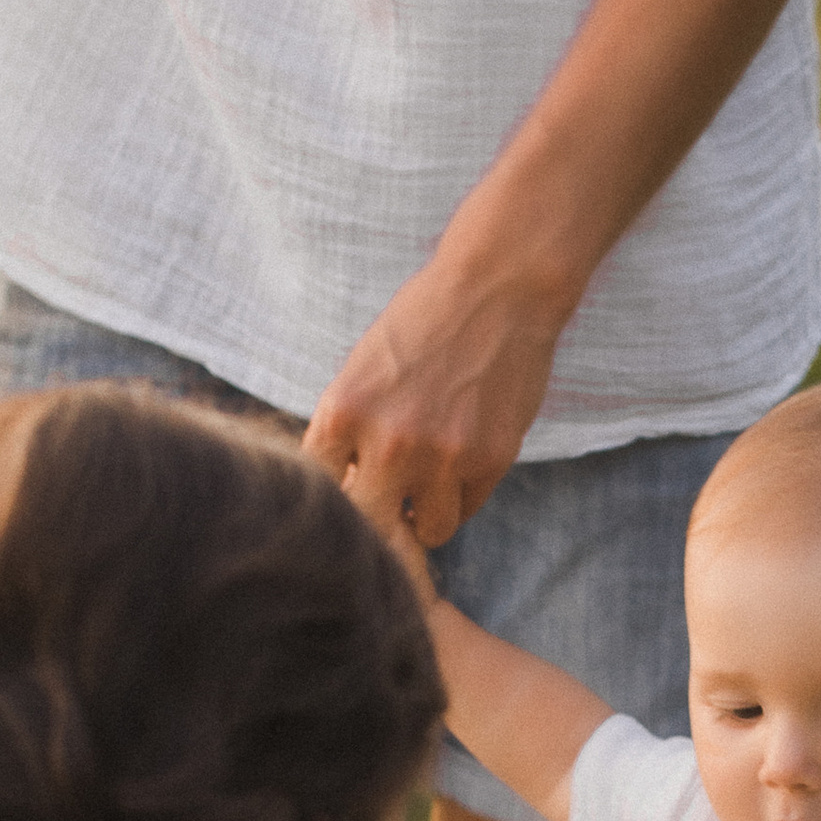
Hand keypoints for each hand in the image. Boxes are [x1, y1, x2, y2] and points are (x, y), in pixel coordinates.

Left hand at [304, 236, 573, 546]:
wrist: (497, 288)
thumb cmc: (423, 325)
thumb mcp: (362, 372)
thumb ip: (347, 434)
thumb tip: (345, 500)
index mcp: (343, 412)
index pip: (323, 493)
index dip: (341, 496)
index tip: (356, 487)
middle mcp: (389, 444)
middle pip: (371, 529)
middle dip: (381, 520)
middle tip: (392, 503)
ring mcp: (443, 458)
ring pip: (428, 532)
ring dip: (427, 514)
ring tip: (432, 481)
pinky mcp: (489, 462)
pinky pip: (467, 510)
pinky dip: (462, 494)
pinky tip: (464, 455)